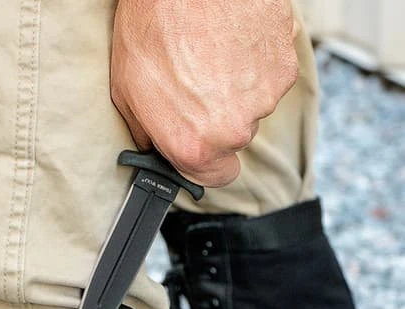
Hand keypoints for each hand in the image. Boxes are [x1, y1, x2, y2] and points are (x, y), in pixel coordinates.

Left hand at [111, 0, 298, 186]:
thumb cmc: (152, 27)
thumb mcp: (127, 93)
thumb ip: (148, 133)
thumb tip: (155, 147)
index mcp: (195, 144)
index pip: (217, 177)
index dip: (207, 160)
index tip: (200, 144)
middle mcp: (234, 129)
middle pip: (233, 138)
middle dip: (216, 117)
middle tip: (195, 82)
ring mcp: (265, 96)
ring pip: (253, 105)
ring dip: (236, 87)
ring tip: (210, 55)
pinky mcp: (286, 63)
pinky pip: (270, 74)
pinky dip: (255, 62)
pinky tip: (231, 41)